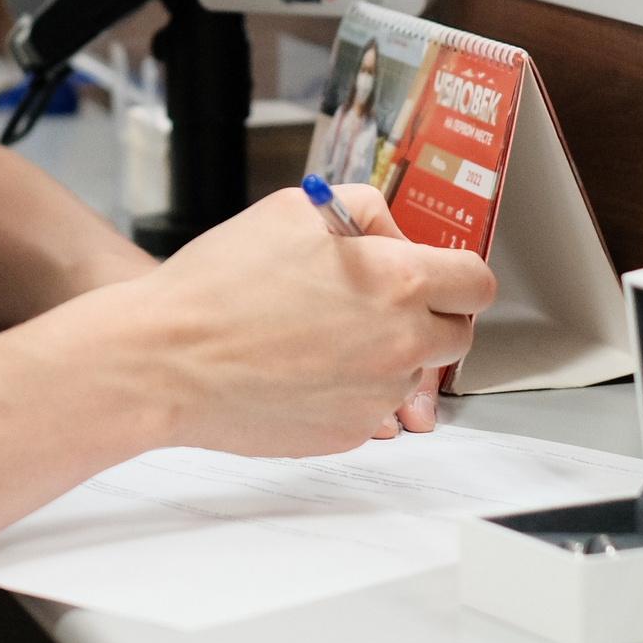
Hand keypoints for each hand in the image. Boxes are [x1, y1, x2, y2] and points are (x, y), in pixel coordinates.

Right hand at [82, 184, 491, 459]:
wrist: (165, 359)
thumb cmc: (219, 284)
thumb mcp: (296, 208)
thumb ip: (365, 211)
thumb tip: (395, 235)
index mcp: (398, 282)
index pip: (477, 283)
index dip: (456, 274)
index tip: (437, 275)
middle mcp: (401, 344)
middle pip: (458, 335)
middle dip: (429, 315)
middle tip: (376, 303)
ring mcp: (378, 396)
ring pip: (415, 375)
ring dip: (389, 355)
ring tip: (324, 336)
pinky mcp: (349, 433)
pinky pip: (374, 409)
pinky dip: (353, 390)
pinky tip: (304, 369)